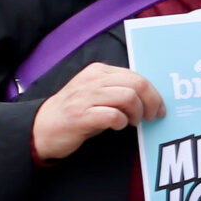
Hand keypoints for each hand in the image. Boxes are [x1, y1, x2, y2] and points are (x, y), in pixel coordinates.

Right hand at [30, 63, 163, 160]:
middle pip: (136, 84)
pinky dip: (120, 122)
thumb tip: (152, 97)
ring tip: (132, 122)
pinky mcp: (79, 116)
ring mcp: (84, 97)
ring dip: (137, 113)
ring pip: (128, 97)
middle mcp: (92, 81)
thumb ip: (120, 89)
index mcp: (99, 71)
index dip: (154, 93)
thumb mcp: (98, 94)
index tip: (159, 108)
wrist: (42, 128)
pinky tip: (117, 126)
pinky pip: (112, 115)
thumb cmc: (77, 112)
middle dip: (151, 102)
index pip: (136, 76)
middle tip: (151, 117)